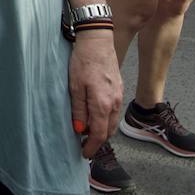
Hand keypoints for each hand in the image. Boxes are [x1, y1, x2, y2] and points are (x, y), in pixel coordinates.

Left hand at [69, 31, 122, 157]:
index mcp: (102, 104)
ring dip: (103, 130)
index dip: (91, 147)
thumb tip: (80, 130)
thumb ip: (79, 110)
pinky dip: (106, 119)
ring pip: (112, 121)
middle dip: (98, 141)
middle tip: (85, 145)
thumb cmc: (83, 61)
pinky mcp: (119, 89)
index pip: (99, 134)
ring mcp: (119, 96)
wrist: (98, 40)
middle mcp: (114, 103)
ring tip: (88, 132)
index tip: (84, 154)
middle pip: (109, 131)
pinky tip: (95, 116)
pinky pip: (114, 111)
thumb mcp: (75, 87)